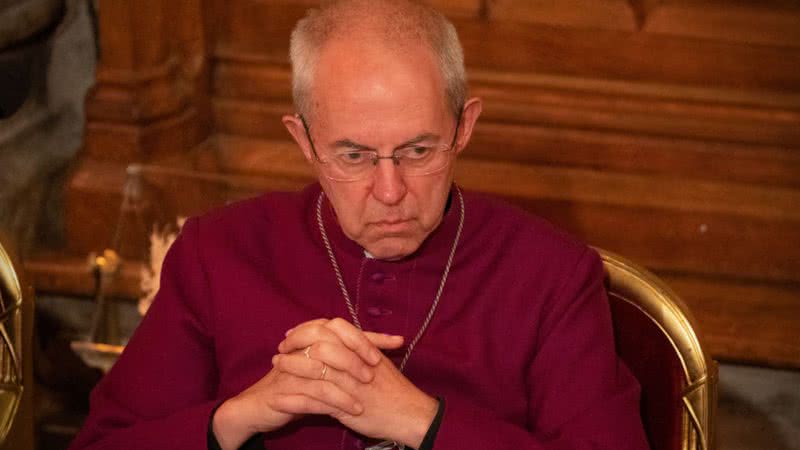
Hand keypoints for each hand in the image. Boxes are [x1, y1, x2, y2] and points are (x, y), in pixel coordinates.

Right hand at [212, 318, 403, 449]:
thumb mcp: (322, 369)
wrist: (259, 405)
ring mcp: (291, 368)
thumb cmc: (297, 385)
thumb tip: (379, 349)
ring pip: (323, 370)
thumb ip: (345, 356)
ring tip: (365, 399)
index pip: (345, 329)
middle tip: (375, 371)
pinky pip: (313, 395)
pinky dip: (335, 403)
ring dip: (347, 385)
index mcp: (312, 337)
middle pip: (333, 342)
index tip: (397, 341)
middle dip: (357, 356)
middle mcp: (300, 347)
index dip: (371, 336)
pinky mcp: (284, 390)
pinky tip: (351, 411)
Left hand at [277, 318, 437, 447]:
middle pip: (319, 342)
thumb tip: (343, 339)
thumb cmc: (396, 390)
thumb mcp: (380, 362)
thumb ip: (361, 349)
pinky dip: (293, 401)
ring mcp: (349, 383)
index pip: (331, 327)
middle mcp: (356, 361)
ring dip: (290, 367)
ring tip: (276, 367)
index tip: (294, 333)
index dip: (309, 328)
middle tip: (281, 348)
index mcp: (363, 348)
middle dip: (296, 343)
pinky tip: (278, 401)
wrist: (410, 414)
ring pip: (313, 368)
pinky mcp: (344, 406)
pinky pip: (313, 401)